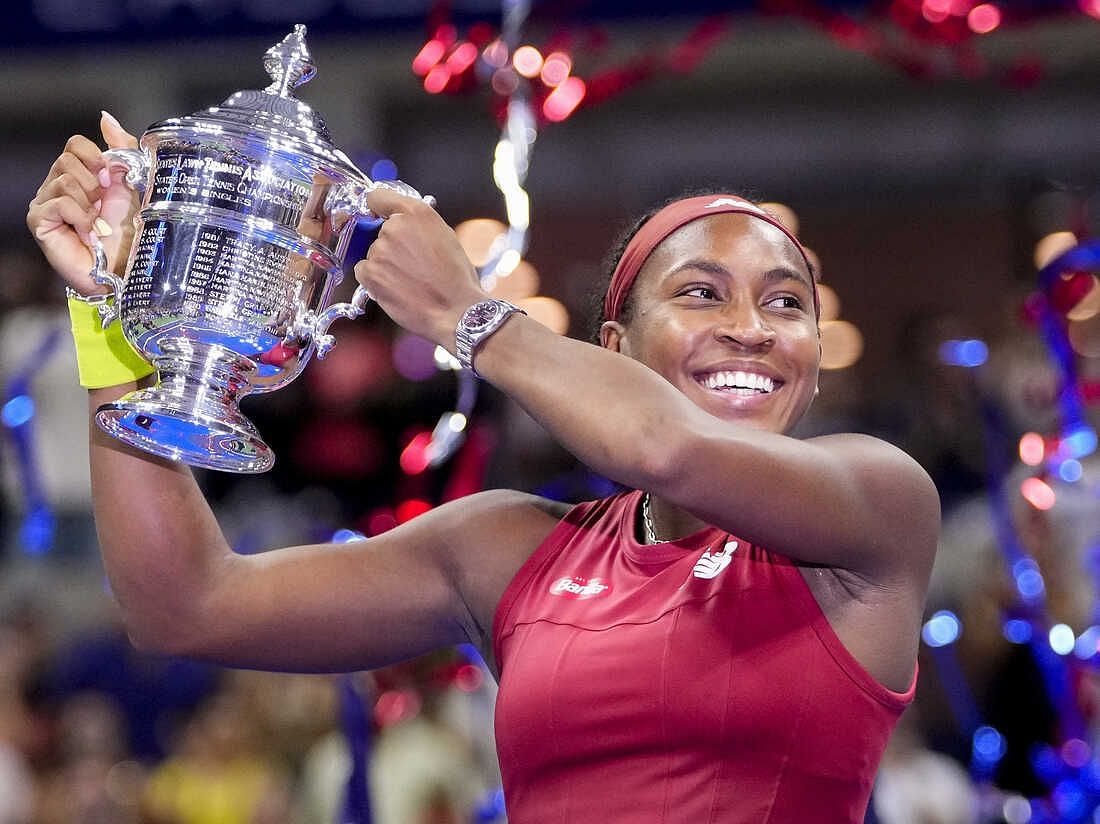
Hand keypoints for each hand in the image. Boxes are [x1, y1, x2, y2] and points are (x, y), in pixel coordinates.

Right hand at [26, 111, 139, 295]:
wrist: (127, 267)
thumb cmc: (130, 232)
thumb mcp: (133, 184)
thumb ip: (123, 149)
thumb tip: (105, 118)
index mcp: (80, 174)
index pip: (75, 144)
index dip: (96, 158)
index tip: (112, 180)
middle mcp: (58, 185)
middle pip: (67, 160)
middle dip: (94, 183)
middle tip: (104, 206)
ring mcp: (46, 203)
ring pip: (63, 179)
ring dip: (89, 202)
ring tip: (97, 222)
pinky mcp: (40, 221)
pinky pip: (58, 202)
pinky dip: (80, 215)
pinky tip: (88, 231)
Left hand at [353, 187, 486, 348]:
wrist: (456, 311)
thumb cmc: (456, 279)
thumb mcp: (446, 237)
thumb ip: (420, 225)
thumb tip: (404, 225)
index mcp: (416, 212)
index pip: (378, 196)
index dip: (378, 207)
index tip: (378, 214)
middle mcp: (394, 227)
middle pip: (379, 231)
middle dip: (391, 245)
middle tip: (412, 264)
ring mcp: (380, 250)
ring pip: (374, 254)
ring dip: (385, 265)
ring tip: (410, 281)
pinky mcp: (371, 273)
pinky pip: (364, 271)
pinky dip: (375, 280)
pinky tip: (397, 288)